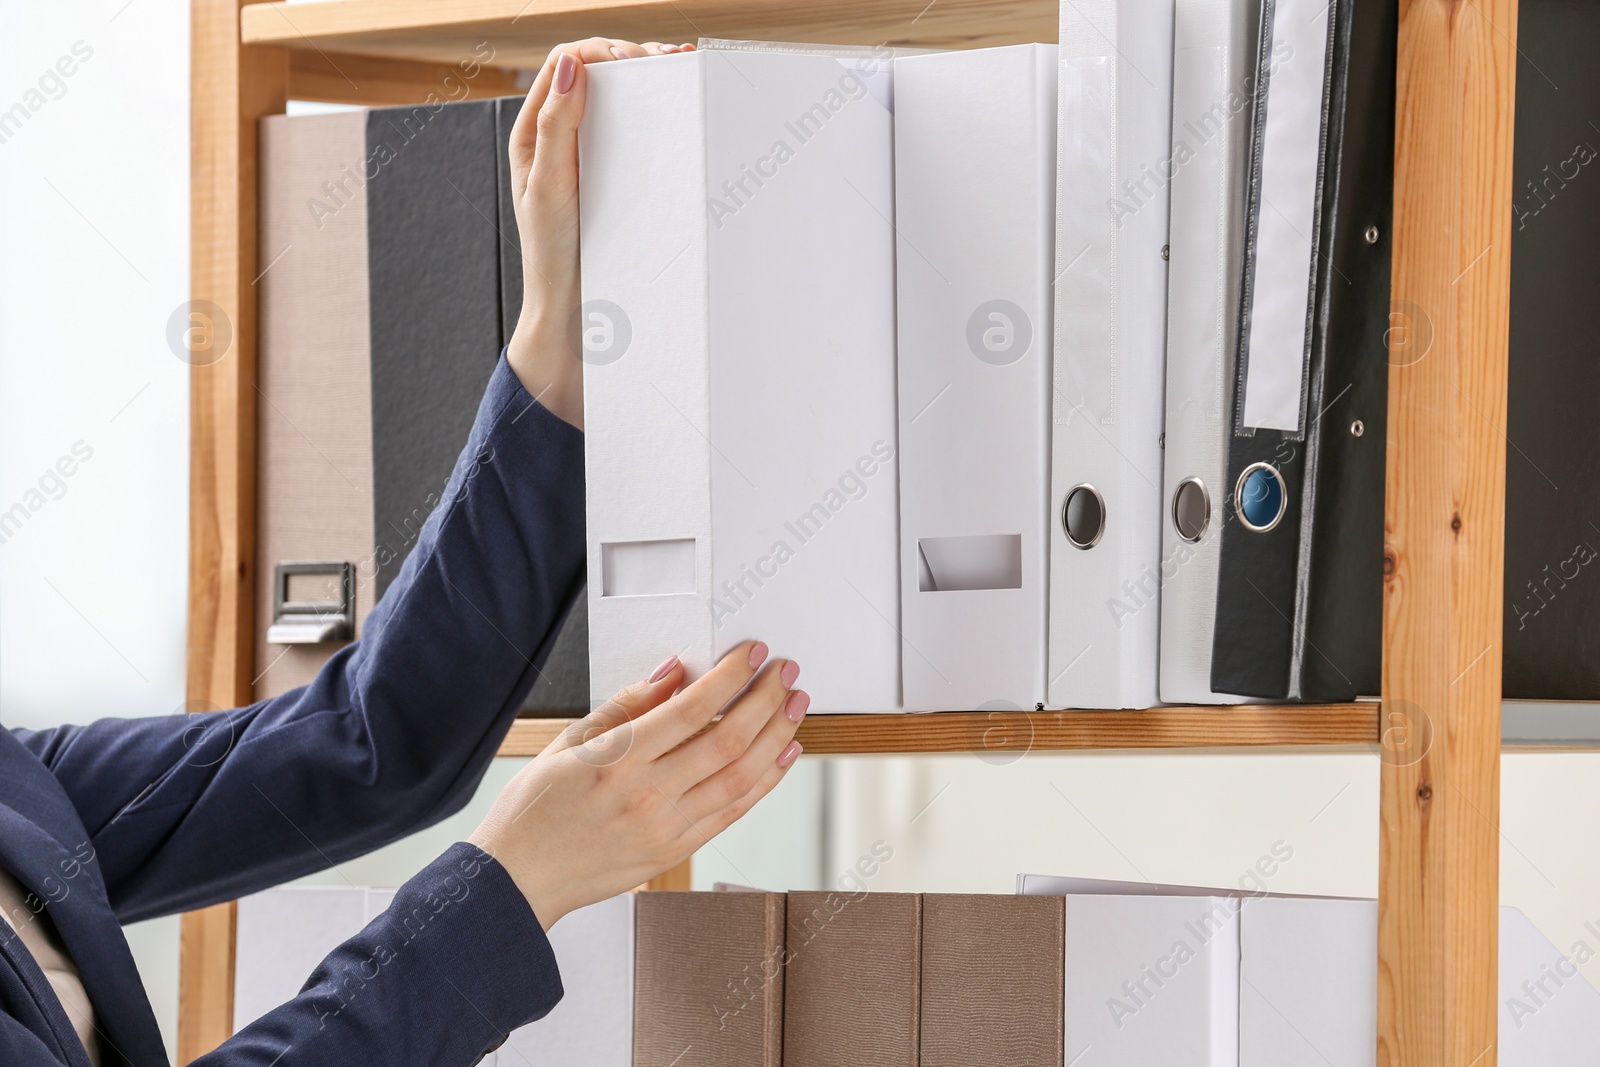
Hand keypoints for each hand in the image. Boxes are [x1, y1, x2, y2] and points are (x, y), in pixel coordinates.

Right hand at [468, 641, 807, 928]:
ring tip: (795, 706)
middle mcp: (647, 796)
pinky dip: (765, 781)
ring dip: (777, 736)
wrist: (517, 879)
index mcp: (617, 761)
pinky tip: (783, 754)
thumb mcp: (568, 742)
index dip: (730, 676)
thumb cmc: (535, 809)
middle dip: (766, 699)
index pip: (691, 708)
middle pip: (728, 740)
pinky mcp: (674, 852)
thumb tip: (670, 673)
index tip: (752, 653)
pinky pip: (733, 812)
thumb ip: (624, 705)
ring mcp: (665, 829)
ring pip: (741, 777)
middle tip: (786, 672)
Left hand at [502, 37, 693, 428]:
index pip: (567, 64)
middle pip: (598, 76)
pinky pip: (638, 140)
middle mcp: (561, 142)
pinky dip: (660, 121)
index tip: (638, 59)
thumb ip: (556, 128)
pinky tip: (681, 119)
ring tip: (683, 76)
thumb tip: (574, 67)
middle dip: (634, 58)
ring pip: (621, 105)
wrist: (573, 321)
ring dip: (651, 86)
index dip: (602, 50)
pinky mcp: (618, 186)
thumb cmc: (554, 263)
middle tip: (672, 61)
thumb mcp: (549, 191)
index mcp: (535, 136)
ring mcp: (592, 162)